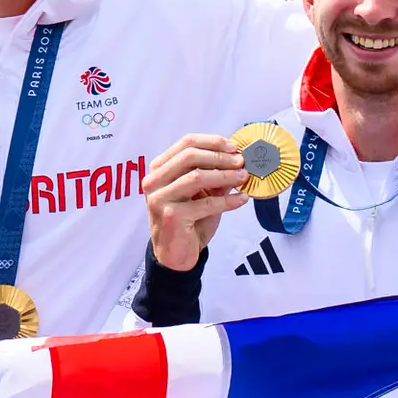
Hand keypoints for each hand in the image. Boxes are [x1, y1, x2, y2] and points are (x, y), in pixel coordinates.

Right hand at [144, 133, 247, 274]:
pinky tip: (242, 199)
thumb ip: (214, 176)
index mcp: (159, 169)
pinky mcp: (171, 216)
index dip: (212, 142)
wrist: (175, 255)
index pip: (185, 143)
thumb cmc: (188, 221)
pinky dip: (228, 200)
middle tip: (241, 162)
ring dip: (225, 176)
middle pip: (189, 156)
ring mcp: (160, 198)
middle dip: (220, 157)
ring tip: (243, 177)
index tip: (233, 147)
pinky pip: (205, 203)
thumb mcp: (202, 194)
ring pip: (196, 177)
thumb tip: (237, 160)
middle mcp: (154, 181)